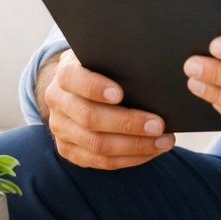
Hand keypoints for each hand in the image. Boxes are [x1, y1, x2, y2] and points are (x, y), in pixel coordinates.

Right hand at [37, 49, 175, 169]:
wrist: (73, 88)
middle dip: (127, 123)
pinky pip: (101, 162)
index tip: (119, 93)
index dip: (95, 87)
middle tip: (158, 125)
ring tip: (163, 141)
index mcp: (64, 74)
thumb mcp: (102, 57)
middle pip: (89, 118)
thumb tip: (150, 74)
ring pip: (97, 145)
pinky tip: (151, 151)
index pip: (73, 79)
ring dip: (135, 146)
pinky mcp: (68, 150)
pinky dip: (130, 158)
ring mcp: (61, 129)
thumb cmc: (99, 70)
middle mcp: (58, 102)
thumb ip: (117, 63)